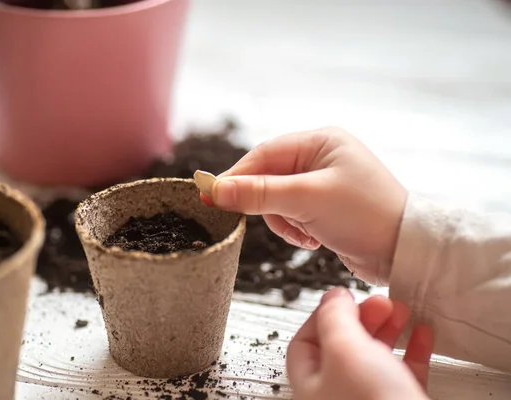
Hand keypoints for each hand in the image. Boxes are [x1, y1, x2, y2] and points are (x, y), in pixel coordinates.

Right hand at [205, 127, 406, 284]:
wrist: (406, 251)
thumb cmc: (365, 214)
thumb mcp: (307, 199)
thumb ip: (259, 193)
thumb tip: (216, 190)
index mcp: (321, 141)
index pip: (265, 154)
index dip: (237, 175)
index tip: (212, 195)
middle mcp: (321, 158)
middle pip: (268, 177)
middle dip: (268, 204)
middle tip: (267, 221)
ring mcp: (323, 183)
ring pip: (277, 200)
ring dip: (283, 220)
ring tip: (304, 233)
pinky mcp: (325, 207)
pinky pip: (292, 214)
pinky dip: (294, 229)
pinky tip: (312, 239)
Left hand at [287, 288, 433, 399]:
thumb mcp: (344, 350)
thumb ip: (334, 318)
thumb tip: (332, 297)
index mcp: (311, 383)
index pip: (306, 341)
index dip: (325, 314)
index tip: (346, 297)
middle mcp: (337, 394)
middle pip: (343, 346)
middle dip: (362, 318)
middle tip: (380, 302)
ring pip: (375, 357)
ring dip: (389, 329)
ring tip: (402, 311)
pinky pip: (404, 372)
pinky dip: (414, 349)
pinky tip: (422, 335)